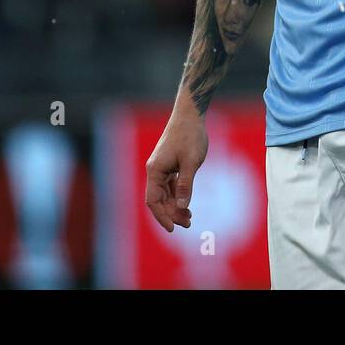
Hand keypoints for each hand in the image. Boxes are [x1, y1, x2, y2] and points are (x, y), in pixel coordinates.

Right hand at [145, 111, 208, 231]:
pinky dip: (177, 195)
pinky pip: (170, 185)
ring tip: (189, 217)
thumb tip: (181, 206)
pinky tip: (186, 203)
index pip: (153, 200)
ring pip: (164, 193)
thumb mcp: (191, 161)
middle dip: (171, 213)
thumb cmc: (190, 136)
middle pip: (159, 199)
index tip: (172, 228)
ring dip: (175, 206)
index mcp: (155, 170)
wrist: (190, 115)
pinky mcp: (169, 164)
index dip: (162, 216)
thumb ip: (186, 184)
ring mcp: (161, 167)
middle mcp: (155, 170)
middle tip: (188, 224)